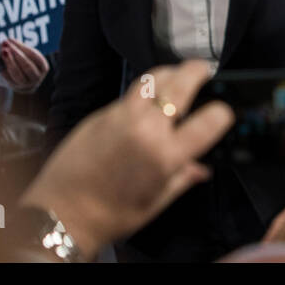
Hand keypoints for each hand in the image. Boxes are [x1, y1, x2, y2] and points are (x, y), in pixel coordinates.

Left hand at [0, 38, 48, 92]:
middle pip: (26, 65)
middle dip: (16, 54)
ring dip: (9, 61)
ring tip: (2, 52)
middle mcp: (36, 77)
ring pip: (17, 73)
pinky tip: (0, 62)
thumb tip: (8, 42)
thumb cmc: (27, 62)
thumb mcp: (28, 55)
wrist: (26, 79)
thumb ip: (20, 48)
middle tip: (6, 45)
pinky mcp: (15, 86)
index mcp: (43, 67)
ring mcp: (26, 84)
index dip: (22, 47)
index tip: (11, 40)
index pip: (34, 56)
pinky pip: (8, 78)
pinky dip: (4, 69)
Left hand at [19, 60, 232, 257]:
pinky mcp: (100, 113)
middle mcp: (145, 129)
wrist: (61, 213)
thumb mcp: (155, 202)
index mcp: (165, 155)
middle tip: (203, 69)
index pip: (209, 120)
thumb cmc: (108, 215)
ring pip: (152, 78)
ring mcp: (121, 116)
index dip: (223, 113)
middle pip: (181, 82)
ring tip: (175, 76)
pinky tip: (144, 102)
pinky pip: (129, 94)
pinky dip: (143, 92)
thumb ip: (182, 179)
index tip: (223, 112)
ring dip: (169, 73)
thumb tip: (200, 170)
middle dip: (198, 71)